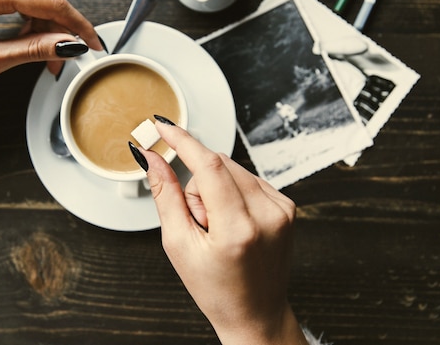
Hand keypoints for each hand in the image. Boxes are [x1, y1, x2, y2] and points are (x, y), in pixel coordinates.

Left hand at [0, 0, 102, 89]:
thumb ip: (32, 51)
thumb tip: (68, 45)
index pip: (53, 3)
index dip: (79, 26)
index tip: (95, 45)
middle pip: (46, 3)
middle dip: (61, 34)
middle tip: (65, 64)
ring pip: (34, 5)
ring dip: (44, 32)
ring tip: (44, 62)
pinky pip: (19, 4)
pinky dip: (29, 27)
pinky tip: (26, 46)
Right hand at [137, 121, 307, 344]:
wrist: (256, 314)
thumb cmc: (216, 289)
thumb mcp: (179, 245)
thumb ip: (165, 195)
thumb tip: (151, 158)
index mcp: (238, 228)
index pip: (208, 165)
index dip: (182, 140)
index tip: (163, 125)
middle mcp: (267, 214)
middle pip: (218, 164)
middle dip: (198, 182)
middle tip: (198, 220)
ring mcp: (282, 209)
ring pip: (233, 168)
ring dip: (216, 187)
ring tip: (217, 226)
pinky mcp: (288, 206)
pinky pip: (249, 179)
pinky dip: (233, 192)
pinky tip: (233, 221)